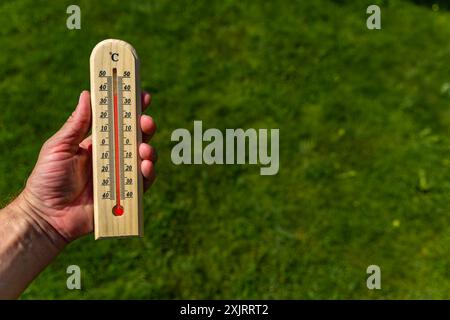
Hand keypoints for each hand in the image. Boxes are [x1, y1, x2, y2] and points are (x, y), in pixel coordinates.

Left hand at [18, 91, 155, 242]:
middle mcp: (112, 157)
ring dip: (148, 150)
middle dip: (145, 127)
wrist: (46, 216)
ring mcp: (120, 175)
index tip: (142, 95)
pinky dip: (148, 174)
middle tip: (146, 121)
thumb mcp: (59, 147)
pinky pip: (143, 183)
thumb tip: (87, 94)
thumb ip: (76, 124)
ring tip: (143, 150)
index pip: (118, 122)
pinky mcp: (125, 195)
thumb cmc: (47, 179)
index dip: (131, 108)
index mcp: (98, 143)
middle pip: (136, 138)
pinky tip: (145, 167)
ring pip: (143, 159)